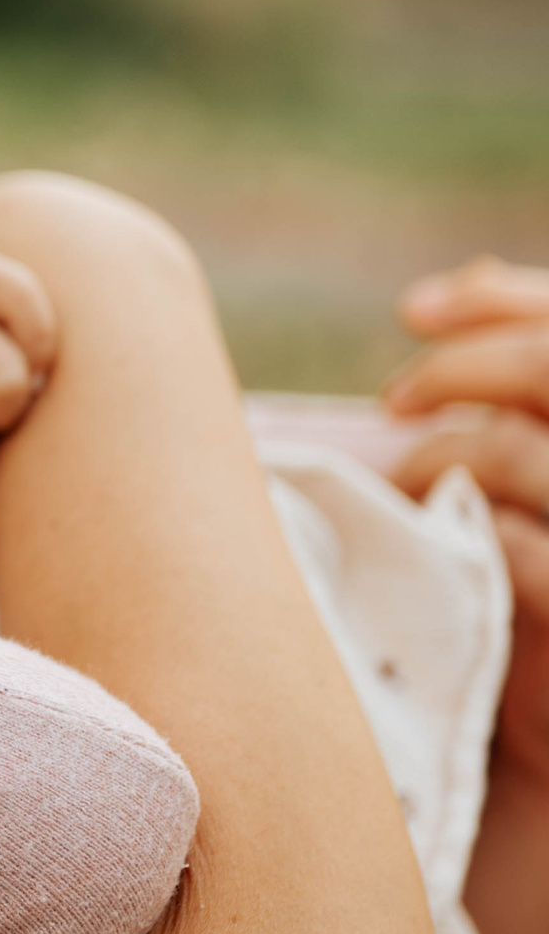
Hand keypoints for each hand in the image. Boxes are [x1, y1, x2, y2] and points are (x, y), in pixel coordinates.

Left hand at [381, 257, 548, 893]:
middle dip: (468, 358)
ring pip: (525, 453)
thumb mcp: (530, 508)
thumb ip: (510, 414)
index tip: (418, 305)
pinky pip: (518, 548)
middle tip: (400, 391)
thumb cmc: (534, 640)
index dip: (504, 296)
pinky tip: (447, 551)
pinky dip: (466, 536)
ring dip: (444, 455)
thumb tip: (453, 293)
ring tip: (408, 484)